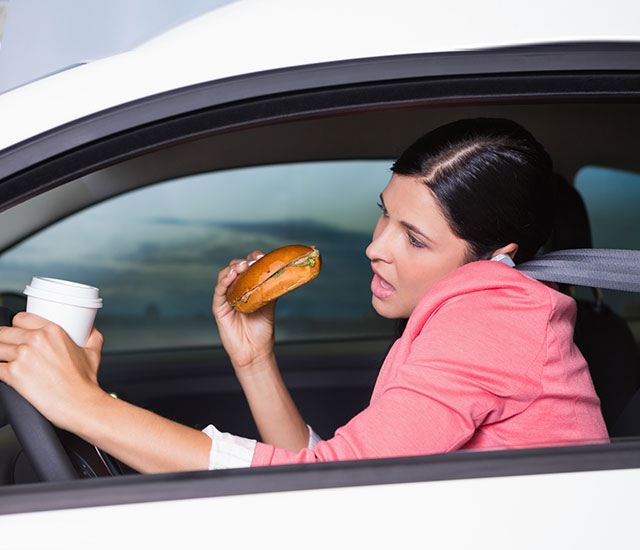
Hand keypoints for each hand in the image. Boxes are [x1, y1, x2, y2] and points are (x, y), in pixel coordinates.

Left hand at [0, 312, 104, 431]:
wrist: (79, 403)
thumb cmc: (84, 381)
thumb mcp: (93, 352)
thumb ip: (92, 336)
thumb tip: (91, 329)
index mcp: (52, 330)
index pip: (21, 318)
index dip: (17, 326)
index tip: (18, 333)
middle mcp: (35, 340)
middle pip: (3, 332)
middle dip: (3, 340)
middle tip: (9, 349)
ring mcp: (22, 356)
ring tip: (5, 361)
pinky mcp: (12, 373)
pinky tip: (4, 373)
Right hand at [212, 250, 276, 371]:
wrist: (256, 350)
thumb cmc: (262, 329)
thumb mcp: (270, 304)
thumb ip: (271, 288)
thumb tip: (284, 272)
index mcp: (247, 287)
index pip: (247, 267)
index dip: (253, 258)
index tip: (262, 256)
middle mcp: (235, 290)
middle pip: (234, 268)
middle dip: (243, 261)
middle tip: (253, 261)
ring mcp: (226, 298)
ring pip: (224, 276)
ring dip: (232, 268)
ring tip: (242, 266)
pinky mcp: (219, 308)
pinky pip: (218, 291)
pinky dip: (224, 281)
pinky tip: (231, 276)